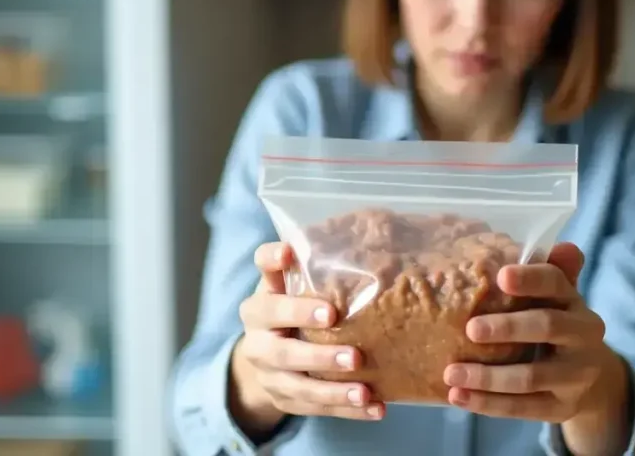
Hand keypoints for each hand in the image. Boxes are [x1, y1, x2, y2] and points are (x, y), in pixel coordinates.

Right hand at [231, 241, 384, 423]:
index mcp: (261, 299)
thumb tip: (370, 223)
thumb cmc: (292, 306)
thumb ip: (318, 261)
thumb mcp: (296, 282)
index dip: (272, 262)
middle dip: (316, 352)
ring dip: (334, 389)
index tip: (290, 254)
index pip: (261, 272)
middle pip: (279, 347)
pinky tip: (376, 408)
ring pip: (298, 385)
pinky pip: (316, 408)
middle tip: (352, 353)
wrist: (264, 356)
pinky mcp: (284, 398)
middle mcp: (258, 337)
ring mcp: (269, 372)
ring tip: (366, 388)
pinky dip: (347, 410)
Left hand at [443, 243, 629, 432]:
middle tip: (470, 329)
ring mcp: (575, 376)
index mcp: (576, 301)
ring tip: (451, 373)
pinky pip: (523, 409)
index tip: (501, 276)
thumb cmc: (557, 324)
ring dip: (487, 376)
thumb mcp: (556, 298)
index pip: (557, 284)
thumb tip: (558, 244)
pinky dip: (488, 404)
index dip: (531, 279)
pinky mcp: (561, 408)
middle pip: (547, 327)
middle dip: (508, 328)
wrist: (591, 378)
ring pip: (530, 377)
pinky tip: (457, 397)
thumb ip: (550, 272)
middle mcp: (583, 336)